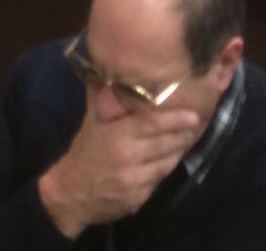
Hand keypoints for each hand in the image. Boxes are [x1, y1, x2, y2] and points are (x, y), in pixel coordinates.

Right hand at [38, 102, 201, 237]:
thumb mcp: (92, 120)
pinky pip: (158, 181)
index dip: (175, 119)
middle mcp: (129, 157)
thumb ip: (104, 96)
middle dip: (182, 134)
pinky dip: (165, 170)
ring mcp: (135, 180)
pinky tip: (167, 161)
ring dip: (177, 152)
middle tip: (194, 124)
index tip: (193, 114)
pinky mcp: (138, 199)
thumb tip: (110, 66)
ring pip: (166, 163)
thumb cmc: (85, 150)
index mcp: (118, 134)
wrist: (71, 192)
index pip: (153, 123)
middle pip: (165, 143)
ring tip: (185, 140)